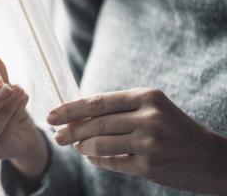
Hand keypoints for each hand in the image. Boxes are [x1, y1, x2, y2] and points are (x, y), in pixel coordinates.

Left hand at [47, 88, 226, 193]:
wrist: (212, 157)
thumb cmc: (175, 128)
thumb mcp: (153, 107)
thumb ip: (120, 108)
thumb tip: (79, 113)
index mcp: (146, 96)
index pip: (97, 102)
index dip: (70, 109)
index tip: (51, 115)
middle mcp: (148, 117)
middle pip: (95, 123)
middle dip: (70, 130)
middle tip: (56, 135)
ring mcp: (149, 142)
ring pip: (100, 144)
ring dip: (82, 146)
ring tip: (74, 146)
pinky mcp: (150, 165)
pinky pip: (112, 162)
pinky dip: (97, 160)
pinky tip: (90, 158)